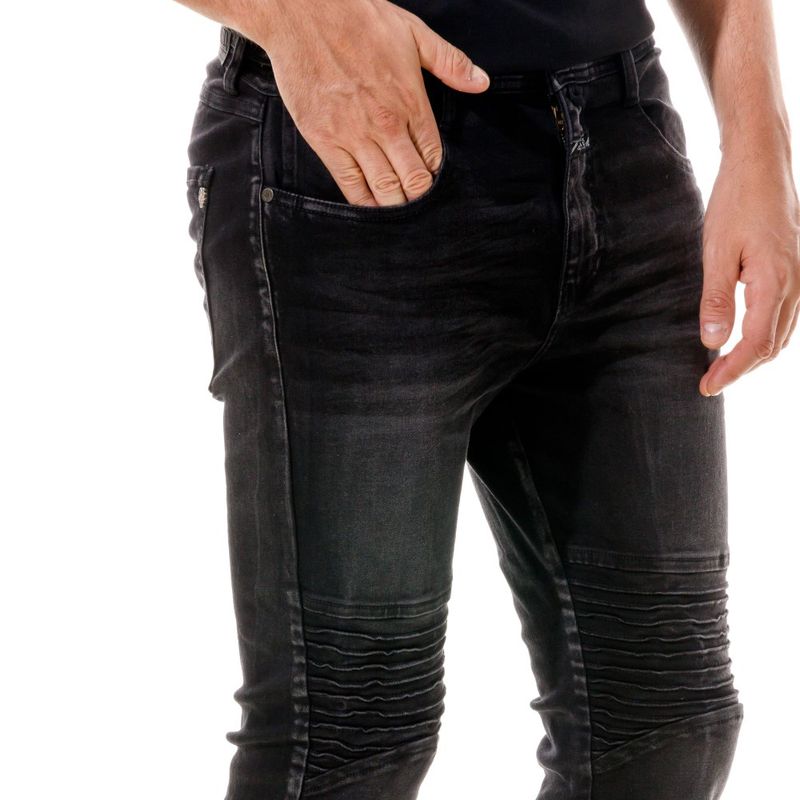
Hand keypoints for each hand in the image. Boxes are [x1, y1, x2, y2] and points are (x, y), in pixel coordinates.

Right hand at [250, 0, 490, 206]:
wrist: (303, 14)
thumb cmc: (357, 18)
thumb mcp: (412, 32)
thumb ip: (449, 62)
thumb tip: (481, 82)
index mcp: (410, 101)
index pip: (433, 154)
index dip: (436, 173)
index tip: (432, 178)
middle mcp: (386, 124)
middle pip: (413, 179)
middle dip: (419, 195)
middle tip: (418, 200)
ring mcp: (354, 136)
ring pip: (384, 188)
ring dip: (396, 204)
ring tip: (400, 208)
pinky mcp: (325, 141)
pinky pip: (349, 184)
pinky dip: (364, 202)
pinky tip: (372, 207)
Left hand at [698, 148, 799, 395]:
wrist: (762, 165)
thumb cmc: (737, 203)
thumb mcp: (717, 252)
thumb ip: (717, 299)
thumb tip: (713, 341)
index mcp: (776, 282)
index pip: (756, 344)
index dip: (732, 371)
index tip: (707, 387)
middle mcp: (796, 285)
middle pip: (773, 345)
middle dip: (742, 369)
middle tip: (709, 383)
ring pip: (782, 333)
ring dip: (754, 356)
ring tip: (722, 368)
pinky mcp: (795, 271)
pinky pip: (785, 316)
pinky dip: (765, 336)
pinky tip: (743, 339)